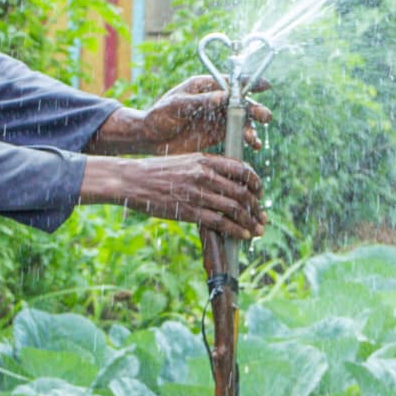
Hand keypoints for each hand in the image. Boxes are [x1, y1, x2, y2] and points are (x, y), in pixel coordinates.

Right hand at [81, 152, 264, 239]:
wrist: (132, 180)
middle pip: (242, 191)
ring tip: (258, 230)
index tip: (260, 193)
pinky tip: (243, 236)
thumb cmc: (158, 171)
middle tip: (262, 217)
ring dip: (250, 221)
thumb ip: (207, 168)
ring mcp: (197, 193)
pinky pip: (220, 223)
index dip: (256, 183)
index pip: (242, 169)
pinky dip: (236, 230)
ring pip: (235, 208)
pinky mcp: (189, 211)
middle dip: (256, 207)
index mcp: (206, 159)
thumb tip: (227, 182)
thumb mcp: (185, 161)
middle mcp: (205, 175)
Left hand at [86, 75, 268, 156]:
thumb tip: (223, 96)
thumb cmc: (159, 116)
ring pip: (241, 121)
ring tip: (254, 140)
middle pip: (241, 103)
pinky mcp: (216, 135)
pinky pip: (235, 135)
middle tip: (264, 117)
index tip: (265, 86)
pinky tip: (252, 146)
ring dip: (251, 128)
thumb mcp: (177, 105)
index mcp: (205, 86)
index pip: (231, 82)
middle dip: (254, 109)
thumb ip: (199, 101)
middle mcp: (215, 101)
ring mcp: (217, 118)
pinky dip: (245, 140)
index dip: (250, 83)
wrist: (150, 139)